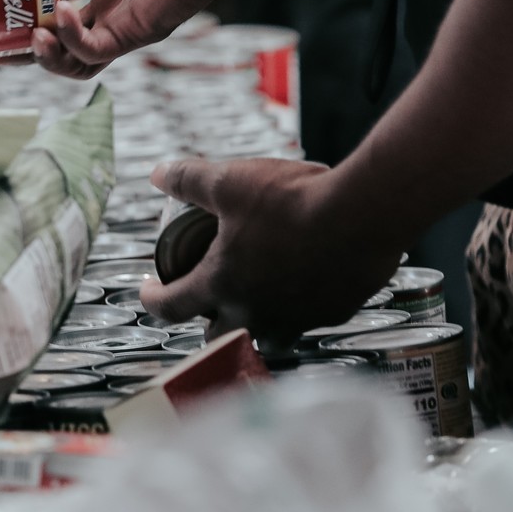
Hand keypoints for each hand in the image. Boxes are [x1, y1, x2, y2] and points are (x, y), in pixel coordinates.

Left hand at [140, 159, 403, 341]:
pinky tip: (306, 281)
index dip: (152, 300)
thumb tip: (158, 174)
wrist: (363, 215)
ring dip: (257, 323)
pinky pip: (308, 320)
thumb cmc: (293, 200)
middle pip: (217, 336)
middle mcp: (255, 314)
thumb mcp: (230, 180)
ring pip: (267, 337)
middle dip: (208, 319)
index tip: (149, 291)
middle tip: (209, 295)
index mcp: (222, 285)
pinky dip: (300, 307)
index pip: (170, 307)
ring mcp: (296, 320)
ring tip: (259, 297)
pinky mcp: (333, 314)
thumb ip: (189, 179)